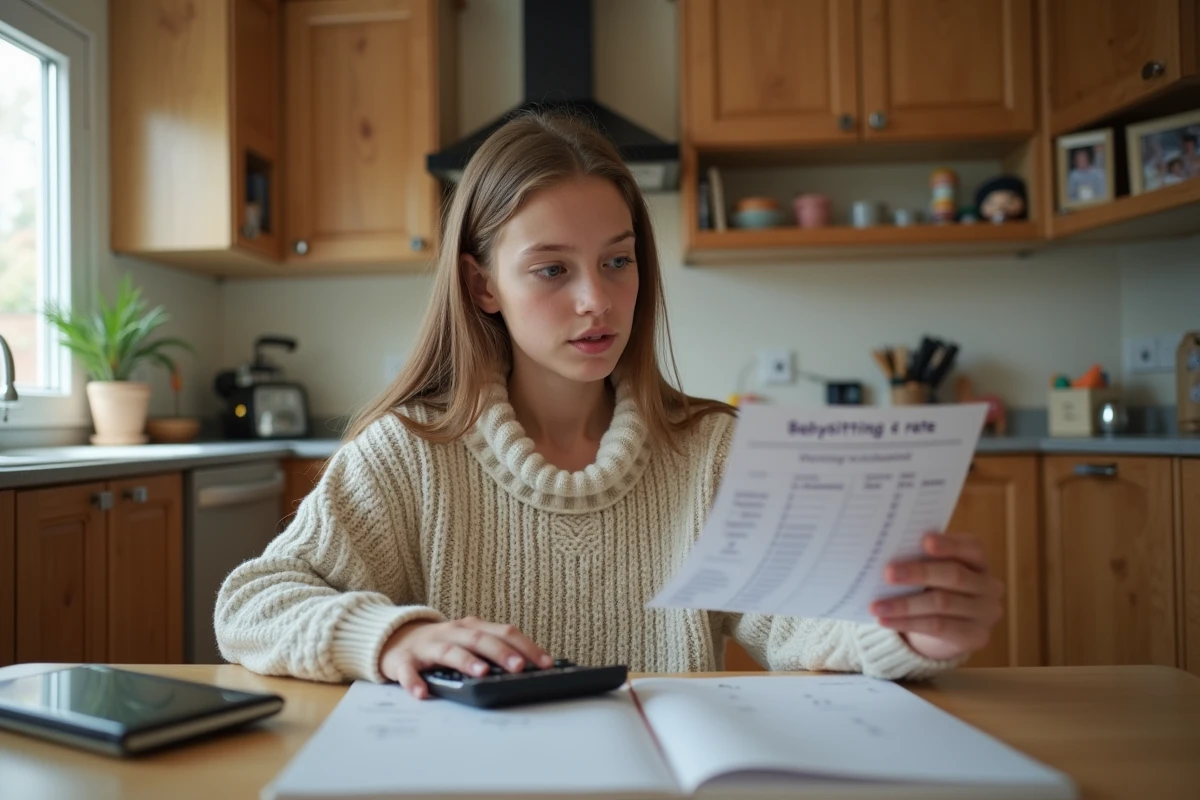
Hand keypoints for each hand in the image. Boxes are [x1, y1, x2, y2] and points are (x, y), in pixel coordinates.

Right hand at [379, 616, 552, 698]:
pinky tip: (422, 694)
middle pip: (480, 639)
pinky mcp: (405, 660)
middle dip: (501, 652)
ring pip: (449, 651)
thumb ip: (494, 651)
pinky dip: (414, 682)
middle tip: (519, 667)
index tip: (546, 663)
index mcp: (473, 627)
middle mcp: (453, 632)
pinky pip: (409, 671)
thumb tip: (531, 669)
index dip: (526, 646)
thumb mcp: (470, 641)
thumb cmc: (443, 644)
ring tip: (481, 673)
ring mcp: (428, 645)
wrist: (396, 638)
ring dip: (466, 661)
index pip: (504, 632)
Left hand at [870, 533, 1003, 661]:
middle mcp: (989, 586)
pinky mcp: (975, 636)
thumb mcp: (931, 571)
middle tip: (888, 573)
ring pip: (942, 604)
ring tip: (876, 605)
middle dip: (918, 573)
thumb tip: (886, 554)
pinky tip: (884, 620)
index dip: (949, 544)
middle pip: (954, 575)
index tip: (925, 541)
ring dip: (904, 604)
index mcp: (978, 561)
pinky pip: (937, 627)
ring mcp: (985, 613)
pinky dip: (906, 623)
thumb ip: (919, 560)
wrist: (944, 629)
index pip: (971, 548)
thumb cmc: (933, 588)